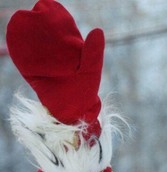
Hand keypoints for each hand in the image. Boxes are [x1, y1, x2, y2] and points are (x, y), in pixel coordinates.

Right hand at [6, 0, 104, 138]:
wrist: (73, 113)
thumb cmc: (85, 92)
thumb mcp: (91, 70)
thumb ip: (94, 52)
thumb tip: (97, 29)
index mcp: (73, 53)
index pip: (62, 31)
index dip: (56, 20)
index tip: (48, 8)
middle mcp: (58, 57)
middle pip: (46, 36)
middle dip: (39, 24)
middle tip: (33, 13)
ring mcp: (44, 64)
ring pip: (34, 45)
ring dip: (28, 35)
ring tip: (23, 22)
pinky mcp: (33, 72)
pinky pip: (23, 58)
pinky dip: (19, 48)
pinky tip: (15, 38)